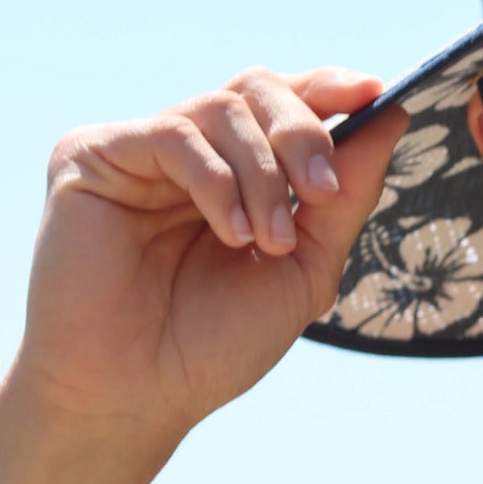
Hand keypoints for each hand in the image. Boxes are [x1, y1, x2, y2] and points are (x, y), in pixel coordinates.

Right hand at [11, 67, 408, 449]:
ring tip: (270, 240)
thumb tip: (391, 115)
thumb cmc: (214, 343)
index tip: (376, 93)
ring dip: (264, 175)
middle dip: (304, 133)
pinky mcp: (90, 156)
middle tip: (322, 191)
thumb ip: (346, 195)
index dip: (329, 87)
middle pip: (257, 89)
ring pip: (222, 107)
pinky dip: (218, 181)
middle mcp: (188, 152)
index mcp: (235, 172)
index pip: (283, 102)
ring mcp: (138, 151)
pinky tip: (231, 234)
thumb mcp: (306, 265)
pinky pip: (174, 133)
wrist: (137, 396)